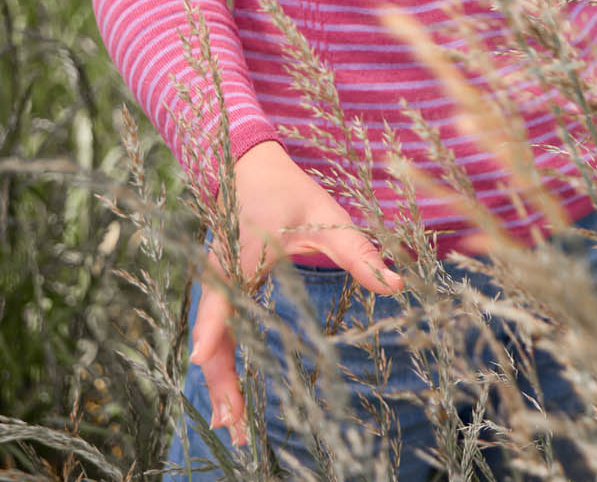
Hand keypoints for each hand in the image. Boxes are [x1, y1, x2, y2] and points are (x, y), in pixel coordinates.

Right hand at [189, 140, 402, 447]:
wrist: (250, 170)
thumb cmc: (289, 192)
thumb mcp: (326, 216)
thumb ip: (358, 252)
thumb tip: (396, 283)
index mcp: (245, 248)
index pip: (226, 289)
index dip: (213, 324)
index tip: (200, 356)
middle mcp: (222, 270)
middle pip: (214, 331)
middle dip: (220, 378)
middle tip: (236, 425)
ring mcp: (215, 284)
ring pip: (211, 338)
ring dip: (219, 380)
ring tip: (234, 426)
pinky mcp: (218, 293)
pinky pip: (215, 334)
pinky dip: (219, 366)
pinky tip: (229, 398)